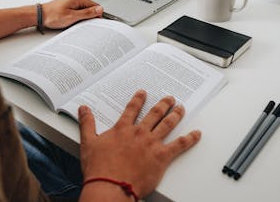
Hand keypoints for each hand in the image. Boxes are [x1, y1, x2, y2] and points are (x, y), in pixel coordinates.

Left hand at [42, 0, 102, 28]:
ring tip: (76, 23)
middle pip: (90, 8)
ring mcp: (72, 3)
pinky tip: (72, 22)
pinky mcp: (68, 7)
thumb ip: (87, 13)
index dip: (97, 15)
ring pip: (84, 11)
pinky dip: (77, 18)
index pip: (95, 5)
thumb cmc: (53, 16)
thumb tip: (100, 9)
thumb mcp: (72, 16)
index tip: (96, 23)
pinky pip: (78, 12)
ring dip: (83, 18)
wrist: (39, 16)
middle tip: (84, 24)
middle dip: (89, 17)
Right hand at [78, 90, 200, 198]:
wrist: (110, 186)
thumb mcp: (88, 143)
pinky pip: (179, 145)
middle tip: (170, 98)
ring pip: (167, 124)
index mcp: (123, 129)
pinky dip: (189, 139)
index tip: (143, 93)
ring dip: (176, 115)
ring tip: (181, 108)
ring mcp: (151, 144)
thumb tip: (83, 109)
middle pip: (154, 113)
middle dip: (163, 104)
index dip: (138, 99)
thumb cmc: (99, 168)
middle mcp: (139, 133)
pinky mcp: (161, 157)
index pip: (132, 109)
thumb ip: (87, 123)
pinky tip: (196, 134)